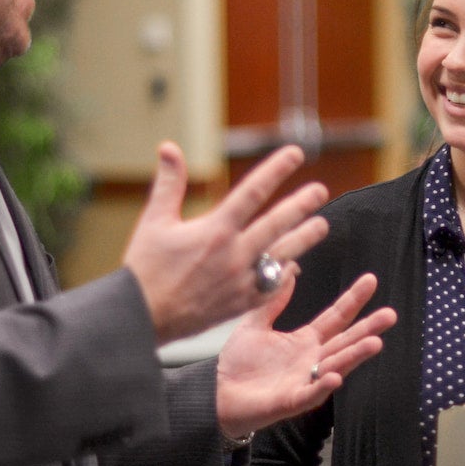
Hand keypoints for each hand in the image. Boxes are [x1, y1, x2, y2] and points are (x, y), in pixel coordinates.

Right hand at [123, 142, 329, 344]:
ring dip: (304, 239)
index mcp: (215, 230)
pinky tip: (294, 264)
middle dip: (302, 205)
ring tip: (322, 226)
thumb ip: (169, 183)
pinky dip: (285, 273)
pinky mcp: (241, 304)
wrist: (142, 318)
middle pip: (277, 224)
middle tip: (320, 190)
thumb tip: (169, 147)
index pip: (253, 192)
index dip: (277, 170)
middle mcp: (233, 255)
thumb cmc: (145, 268)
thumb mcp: (155, 221)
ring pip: (283, 255)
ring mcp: (241, 281)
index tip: (296, 153)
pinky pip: (273, 286)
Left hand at [214, 273, 396, 437]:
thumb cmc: (238, 363)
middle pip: (345, 341)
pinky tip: (334, 376)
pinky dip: (323, 386)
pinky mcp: (291, 400)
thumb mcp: (255, 323)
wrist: (217, 392)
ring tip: (375, 343)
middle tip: (390, 314)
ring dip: (355, 355)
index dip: (353, 300)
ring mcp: (305, 381)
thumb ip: (273, 300)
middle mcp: (312, 360)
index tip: (371, 280)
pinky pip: (310, 393)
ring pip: (336, 366)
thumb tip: (288, 268)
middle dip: (368, 329)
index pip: (336, 317)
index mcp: (305, 341)